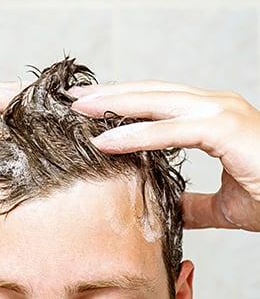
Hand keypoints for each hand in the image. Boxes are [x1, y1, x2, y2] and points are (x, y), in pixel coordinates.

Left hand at [70, 80, 259, 231]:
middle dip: (110, 94)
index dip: (124, 103)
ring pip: (155, 102)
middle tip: (76, 99)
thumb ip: (194, 202)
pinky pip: (170, 131)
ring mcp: (218, 112)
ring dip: (115, 104)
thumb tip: (170, 207)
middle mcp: (211, 106)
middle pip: (149, 93)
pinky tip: (106, 141)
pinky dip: (136, 136)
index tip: (94, 109)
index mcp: (208, 118)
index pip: (156, 103)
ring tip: (81, 109)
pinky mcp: (225, 128)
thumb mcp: (223, 203)